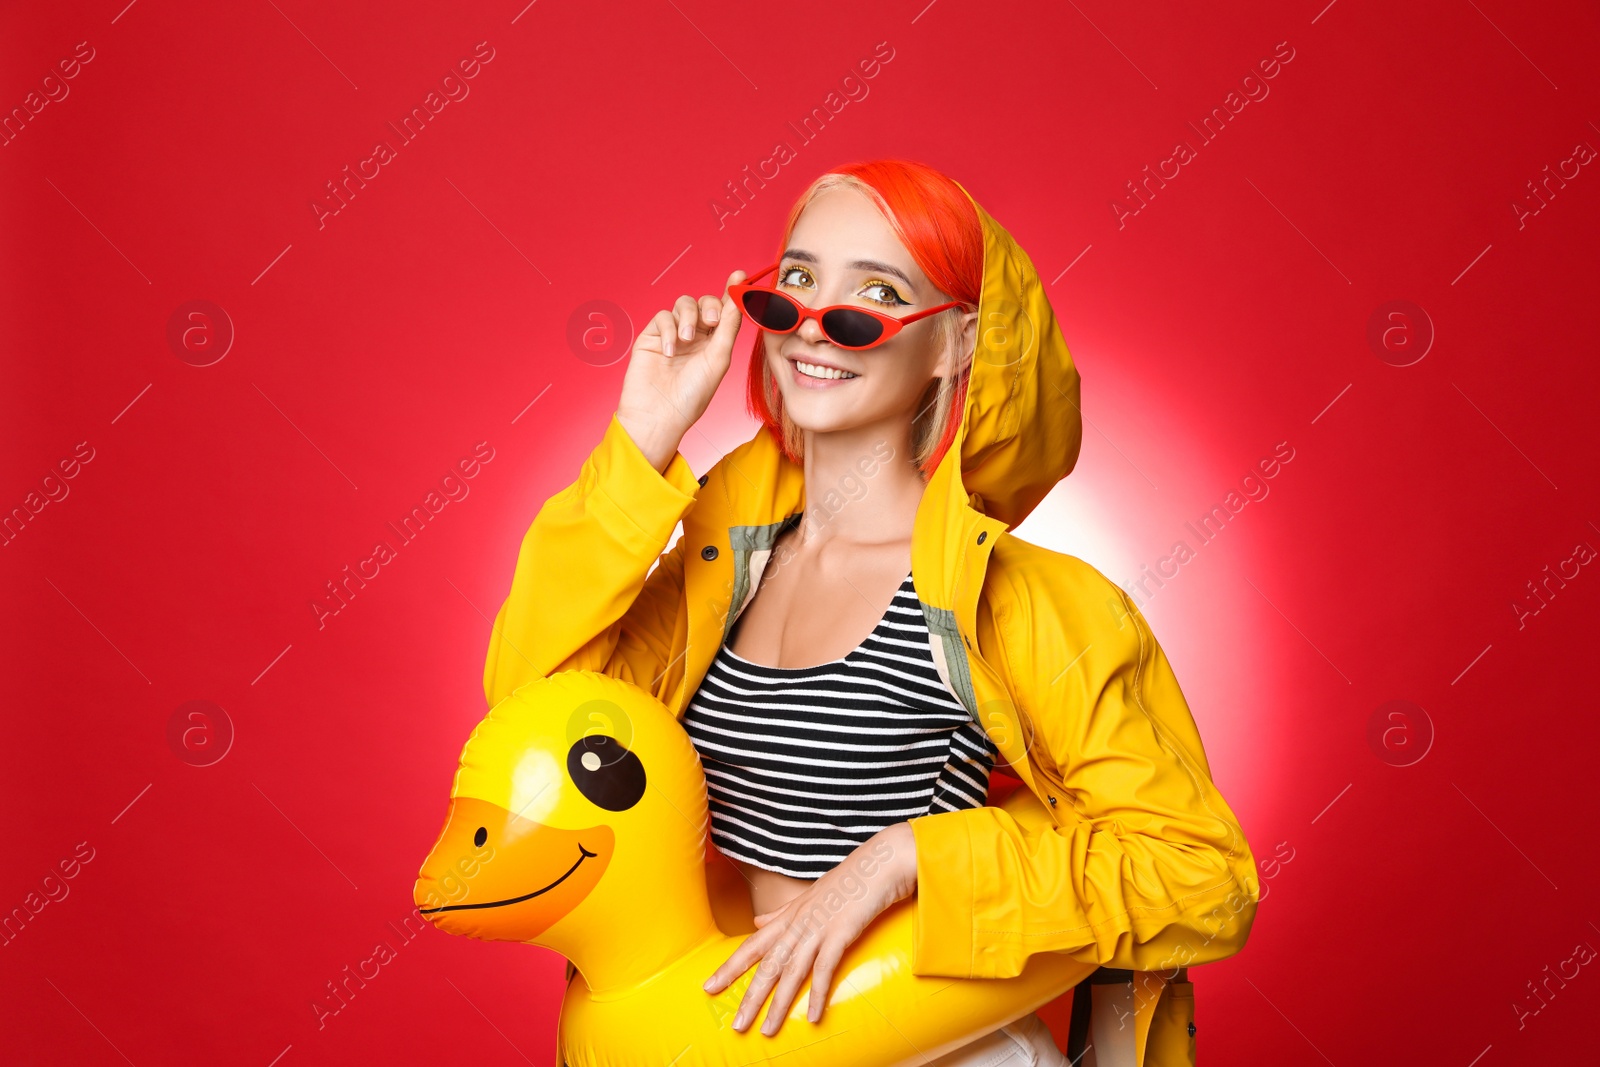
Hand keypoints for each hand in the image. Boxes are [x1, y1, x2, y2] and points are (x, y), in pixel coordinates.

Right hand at [616, 270, 745, 471]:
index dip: (732, 292)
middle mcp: (695, 337)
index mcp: (715, 344)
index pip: (725, 312)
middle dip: (710, 306)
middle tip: (712, 322)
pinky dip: (668, 329)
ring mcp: (673, 335)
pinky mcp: (652, 336)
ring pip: (683, 305)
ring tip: (687, 340)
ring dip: (688, 318)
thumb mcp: (718, 360)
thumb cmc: (692, 395)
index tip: (739, 275)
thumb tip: (739, 299)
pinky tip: (670, 351)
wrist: (659, 414)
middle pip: (704, 303)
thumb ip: (728, 327)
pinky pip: (662, 316)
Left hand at [702, 822, 917, 1036]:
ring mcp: (818, 927)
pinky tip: (814, 1016)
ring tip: (767, 1030)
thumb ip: (782, 912)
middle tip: (736, 1025)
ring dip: (779, 1004)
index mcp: (788, 916)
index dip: (730, 967)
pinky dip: (818, 993)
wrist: (878, 864)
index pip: (752, 945)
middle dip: (750, 996)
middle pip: (768, 964)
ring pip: (791, 971)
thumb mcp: (808, 897)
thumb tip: (757, 922)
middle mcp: (798, 923)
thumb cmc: (846, 881)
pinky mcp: (840, 932)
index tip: (709, 987)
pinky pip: (825, 968)